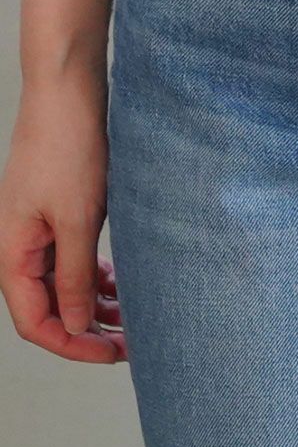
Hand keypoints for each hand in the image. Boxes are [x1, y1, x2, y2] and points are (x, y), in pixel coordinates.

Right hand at [0, 72, 125, 363]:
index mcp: (13, 253)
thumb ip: (75, 276)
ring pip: (65, 284)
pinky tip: (125, 282)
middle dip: (89, 329)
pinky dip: (98, 275)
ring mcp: (39, 228)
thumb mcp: (78, 219)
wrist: (69, 91)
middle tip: (133, 342)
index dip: (72, 345)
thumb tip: (77, 326)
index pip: (35, 322)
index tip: (114, 354)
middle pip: (49, 308)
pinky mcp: (59, 210)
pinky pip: (73, 257)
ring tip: (136, 316)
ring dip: (97, 304)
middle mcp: (20, 245)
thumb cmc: (68, 147)